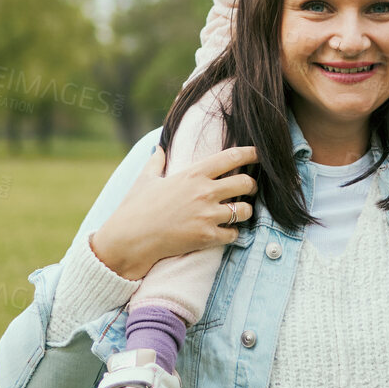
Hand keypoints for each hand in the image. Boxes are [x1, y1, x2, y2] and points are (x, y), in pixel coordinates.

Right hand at [89, 144, 258, 279]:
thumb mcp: (145, 179)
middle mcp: (204, 192)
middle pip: (246, 183)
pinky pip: (234, 234)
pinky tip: (226, 232)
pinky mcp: (206, 237)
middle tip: (249, 189)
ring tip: (239, 213)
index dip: (250, 154)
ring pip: (245, 211)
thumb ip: (156, 162)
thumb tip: (158, 148)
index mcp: (193, 174)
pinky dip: (233, 234)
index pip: (231, 158)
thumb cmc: (136, 208)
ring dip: (245, 212)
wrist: (130, 238)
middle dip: (252, 186)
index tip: (258, 154)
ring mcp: (207, 215)